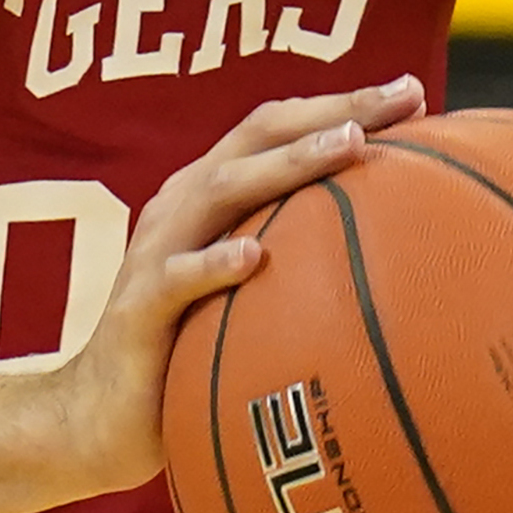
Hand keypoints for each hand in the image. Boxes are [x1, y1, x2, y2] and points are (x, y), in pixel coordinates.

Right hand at [49, 77, 427, 497]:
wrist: (98, 417)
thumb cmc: (189, 351)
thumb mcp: (246, 291)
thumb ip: (296, 256)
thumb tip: (396, 251)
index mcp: (209, 193)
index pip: (277, 129)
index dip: (342, 104)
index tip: (414, 94)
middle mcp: (182, 205)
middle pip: (257, 137)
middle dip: (332, 111)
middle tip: (401, 98)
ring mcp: (157, 252)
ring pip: (222, 189)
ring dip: (288, 164)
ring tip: (350, 147)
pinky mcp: (139, 308)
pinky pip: (178, 279)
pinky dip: (215, 263)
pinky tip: (255, 258)